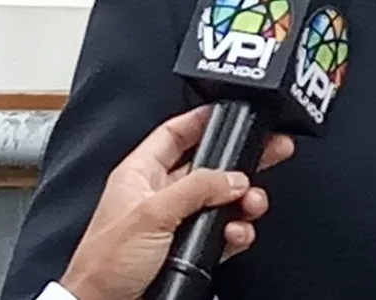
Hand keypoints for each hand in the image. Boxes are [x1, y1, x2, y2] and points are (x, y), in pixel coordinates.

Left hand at [59, 106, 294, 299]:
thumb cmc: (104, 264)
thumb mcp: (152, 215)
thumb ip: (196, 189)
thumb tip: (232, 176)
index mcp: (140, 174)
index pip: (174, 133)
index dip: (201, 119)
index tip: (230, 111)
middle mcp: (159, 193)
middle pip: (208, 164)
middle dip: (238, 160)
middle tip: (270, 150)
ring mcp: (174, 221)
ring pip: (220, 199)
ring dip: (243, 201)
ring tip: (253, 203)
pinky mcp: (186, 248)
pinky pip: (221, 231)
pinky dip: (236, 231)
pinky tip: (237, 233)